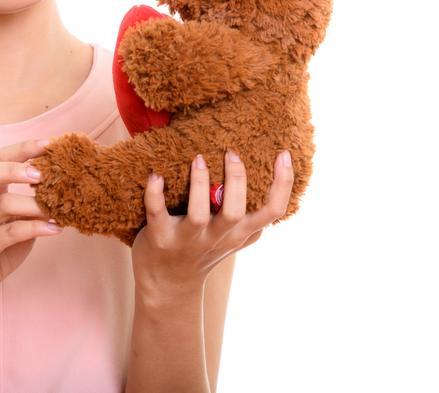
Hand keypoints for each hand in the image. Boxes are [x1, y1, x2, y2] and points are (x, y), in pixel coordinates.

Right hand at [0, 140, 61, 318]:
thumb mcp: (10, 225)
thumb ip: (28, 209)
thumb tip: (62, 193)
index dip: (23, 149)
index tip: (50, 144)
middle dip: (15, 168)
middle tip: (43, 174)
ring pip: (2, 203)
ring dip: (35, 205)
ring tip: (57, 209)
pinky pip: (10, 232)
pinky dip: (36, 228)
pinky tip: (55, 229)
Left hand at [131, 149, 293, 294]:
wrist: (167, 285)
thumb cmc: (203, 252)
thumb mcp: (234, 241)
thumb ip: (253, 221)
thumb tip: (277, 184)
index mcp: (239, 232)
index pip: (272, 212)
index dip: (283, 184)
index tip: (283, 155)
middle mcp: (217, 237)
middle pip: (236, 213)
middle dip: (236, 181)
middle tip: (232, 153)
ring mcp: (187, 239)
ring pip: (198, 215)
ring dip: (199, 184)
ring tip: (199, 158)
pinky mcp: (160, 238)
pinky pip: (157, 213)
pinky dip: (155, 194)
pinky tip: (156, 175)